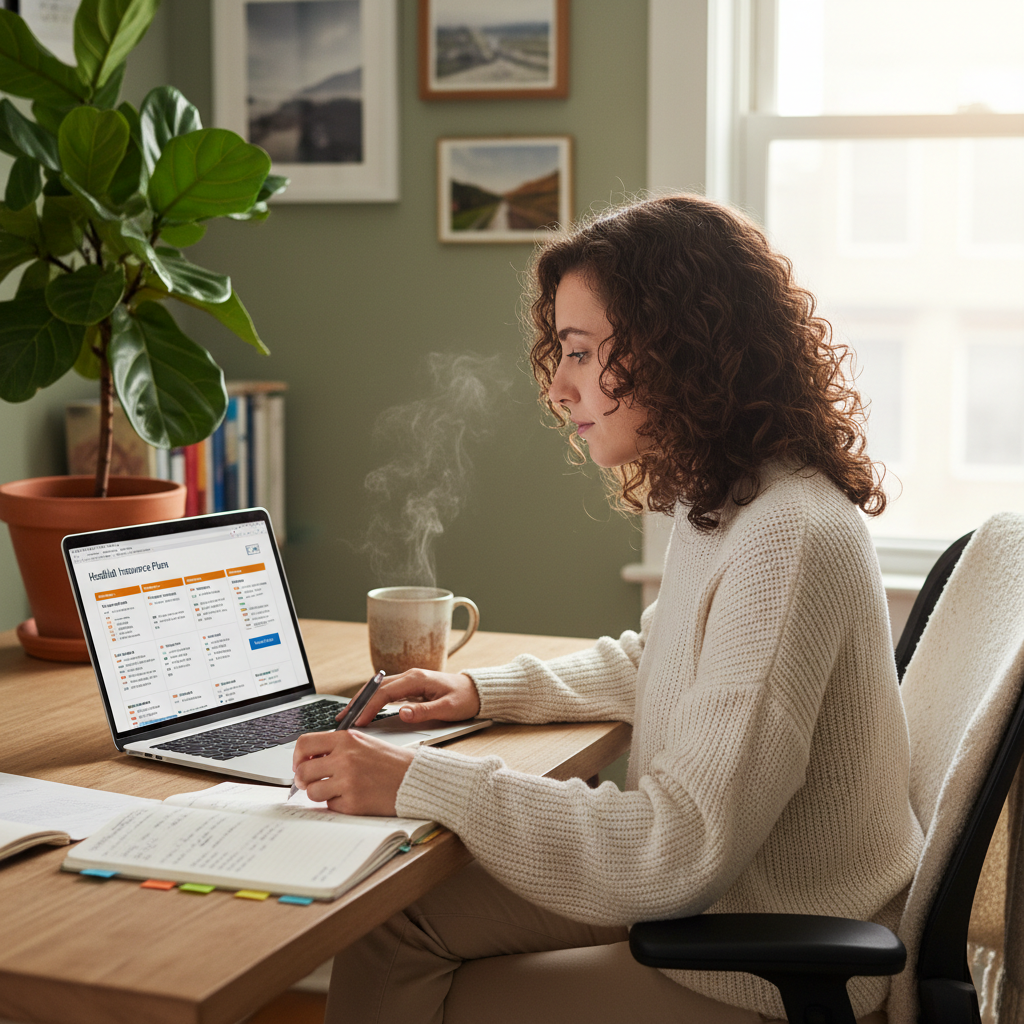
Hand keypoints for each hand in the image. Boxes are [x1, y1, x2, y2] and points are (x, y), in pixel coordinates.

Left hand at [292, 729, 414, 814]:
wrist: (416, 779)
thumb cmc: (391, 762)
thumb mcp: (364, 743)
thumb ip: (338, 747)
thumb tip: (308, 759)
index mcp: (346, 739)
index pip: (305, 743)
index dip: (297, 757)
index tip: (300, 764)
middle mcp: (345, 758)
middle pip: (303, 771)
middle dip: (303, 780)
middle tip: (312, 782)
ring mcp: (348, 781)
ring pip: (312, 791)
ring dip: (319, 793)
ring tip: (334, 790)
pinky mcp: (353, 803)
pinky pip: (330, 806)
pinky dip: (337, 804)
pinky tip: (352, 797)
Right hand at [347, 669, 480, 727]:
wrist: (477, 692)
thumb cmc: (464, 699)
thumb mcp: (448, 708)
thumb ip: (424, 711)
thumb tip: (402, 713)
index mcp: (417, 679)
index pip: (385, 692)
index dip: (369, 707)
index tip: (358, 722)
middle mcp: (410, 676)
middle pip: (376, 688)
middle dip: (358, 703)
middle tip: (342, 719)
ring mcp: (409, 680)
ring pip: (379, 689)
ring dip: (362, 701)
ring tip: (348, 716)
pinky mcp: (410, 687)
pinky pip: (385, 692)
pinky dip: (372, 701)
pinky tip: (364, 711)